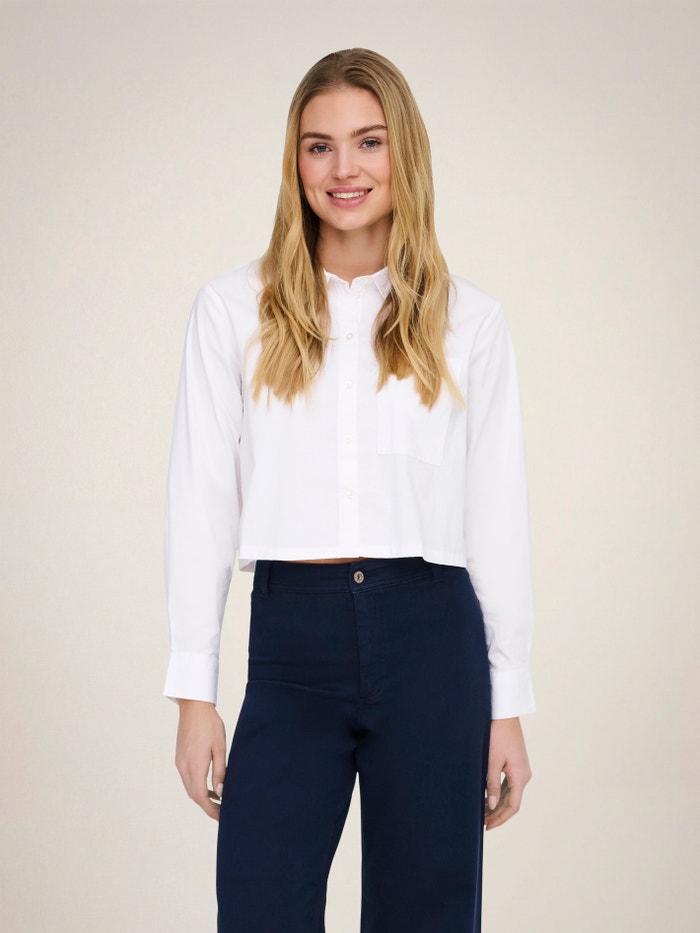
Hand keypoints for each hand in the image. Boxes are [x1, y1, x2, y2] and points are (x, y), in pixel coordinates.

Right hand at [175, 699, 226, 820]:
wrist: (194, 707)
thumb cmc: (210, 725)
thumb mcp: (220, 748)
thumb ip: (220, 772)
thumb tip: (220, 792)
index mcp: (195, 766)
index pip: (201, 797)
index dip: (211, 810)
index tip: (221, 817)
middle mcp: (184, 767)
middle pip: (193, 795)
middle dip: (207, 806)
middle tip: (222, 812)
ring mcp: (180, 762)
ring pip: (189, 787)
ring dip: (201, 796)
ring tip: (217, 801)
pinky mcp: (179, 758)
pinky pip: (187, 778)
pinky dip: (197, 786)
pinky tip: (208, 786)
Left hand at [484, 717, 530, 830]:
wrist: (503, 713)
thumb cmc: (497, 735)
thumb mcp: (492, 761)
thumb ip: (492, 784)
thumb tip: (492, 806)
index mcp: (521, 776)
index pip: (512, 806)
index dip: (500, 818)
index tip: (487, 827)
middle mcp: (524, 775)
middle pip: (512, 802)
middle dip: (497, 814)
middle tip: (481, 823)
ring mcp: (521, 769)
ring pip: (510, 794)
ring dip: (498, 804)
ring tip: (482, 813)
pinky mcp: (516, 763)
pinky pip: (509, 784)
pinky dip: (499, 793)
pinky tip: (488, 797)